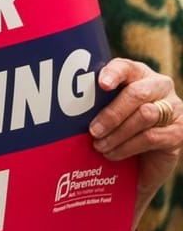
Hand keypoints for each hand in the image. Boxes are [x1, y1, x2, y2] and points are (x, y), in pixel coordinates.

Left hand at [88, 59, 182, 230]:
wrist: (135, 164)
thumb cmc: (111, 131)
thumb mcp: (101, 112)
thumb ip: (92, 102)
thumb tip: (60, 105)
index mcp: (137, 74)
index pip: (126, 66)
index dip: (114, 73)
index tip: (101, 84)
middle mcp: (159, 86)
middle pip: (136, 92)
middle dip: (111, 113)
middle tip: (92, 130)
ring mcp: (174, 108)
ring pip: (145, 114)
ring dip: (117, 133)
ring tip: (99, 146)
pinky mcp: (179, 132)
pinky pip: (152, 137)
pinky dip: (127, 147)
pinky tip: (112, 154)